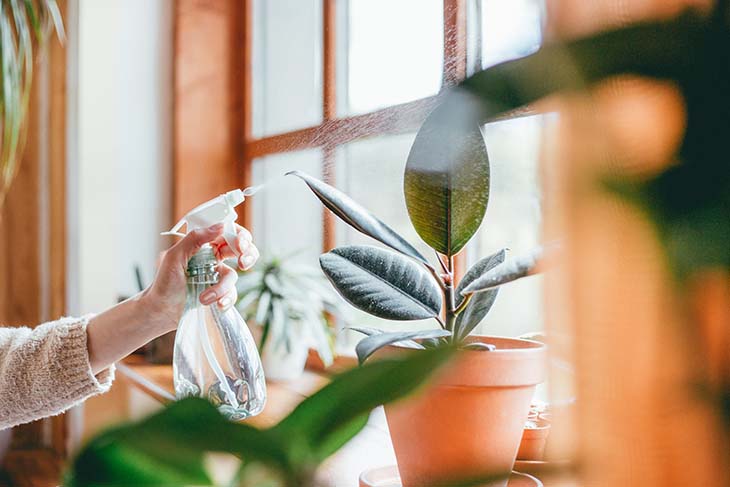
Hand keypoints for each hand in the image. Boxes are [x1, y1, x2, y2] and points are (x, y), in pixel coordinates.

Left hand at [143, 223, 259, 332]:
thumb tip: (220, 227)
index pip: (227, 233)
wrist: (160, 311)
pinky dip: (226, 300)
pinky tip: (217, 305)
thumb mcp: (174, 256)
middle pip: (241, 250)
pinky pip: (232, 294)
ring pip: (233, 276)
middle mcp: (213, 259)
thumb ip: (195, 239)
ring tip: (205, 297)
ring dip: (222, 288)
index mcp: (203, 245)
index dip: (239, 235)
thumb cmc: (163, 283)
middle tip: (243, 263)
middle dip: (248, 255)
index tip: (240, 244)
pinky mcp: (219, 294)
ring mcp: (217, 276)